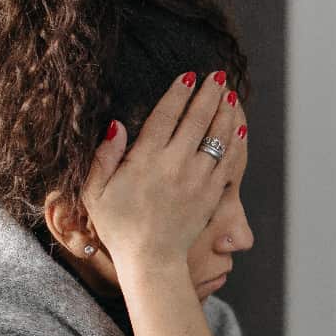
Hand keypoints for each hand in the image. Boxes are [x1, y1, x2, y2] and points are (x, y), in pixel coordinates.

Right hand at [82, 70, 243, 270]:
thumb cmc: (119, 226)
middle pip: (197, 120)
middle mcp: (175, 165)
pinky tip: (240, 125)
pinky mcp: (213, 194)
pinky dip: (236, 140)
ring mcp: (198, 179)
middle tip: (217, 76)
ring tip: (230, 93)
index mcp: (145, 159)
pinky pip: (230, 160)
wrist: (151, 260)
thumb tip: (117, 125)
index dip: (178, 93)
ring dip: (225, 112)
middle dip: (209, 94)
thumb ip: (102, 157)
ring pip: (218, 137)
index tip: (188, 76)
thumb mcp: (95, 192)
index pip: (165, 116)